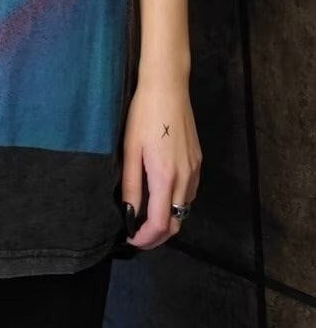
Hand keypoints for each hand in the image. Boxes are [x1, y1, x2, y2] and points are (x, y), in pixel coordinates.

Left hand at [121, 77, 201, 249]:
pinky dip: (176, 201)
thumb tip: (129, 214)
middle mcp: (185, 178)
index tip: (130, 239)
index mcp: (166, 177)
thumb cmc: (144, 115)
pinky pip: (189, 192)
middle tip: (136, 234)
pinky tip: (160, 193)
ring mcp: (195, 169)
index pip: (160, 224)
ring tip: (145, 215)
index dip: (145, 238)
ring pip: (184, 208)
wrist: (168, 88)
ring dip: (168, 218)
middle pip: (177, 222)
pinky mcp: (198, 160)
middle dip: (157, 235)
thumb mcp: (131, 150)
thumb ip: (131, 185)